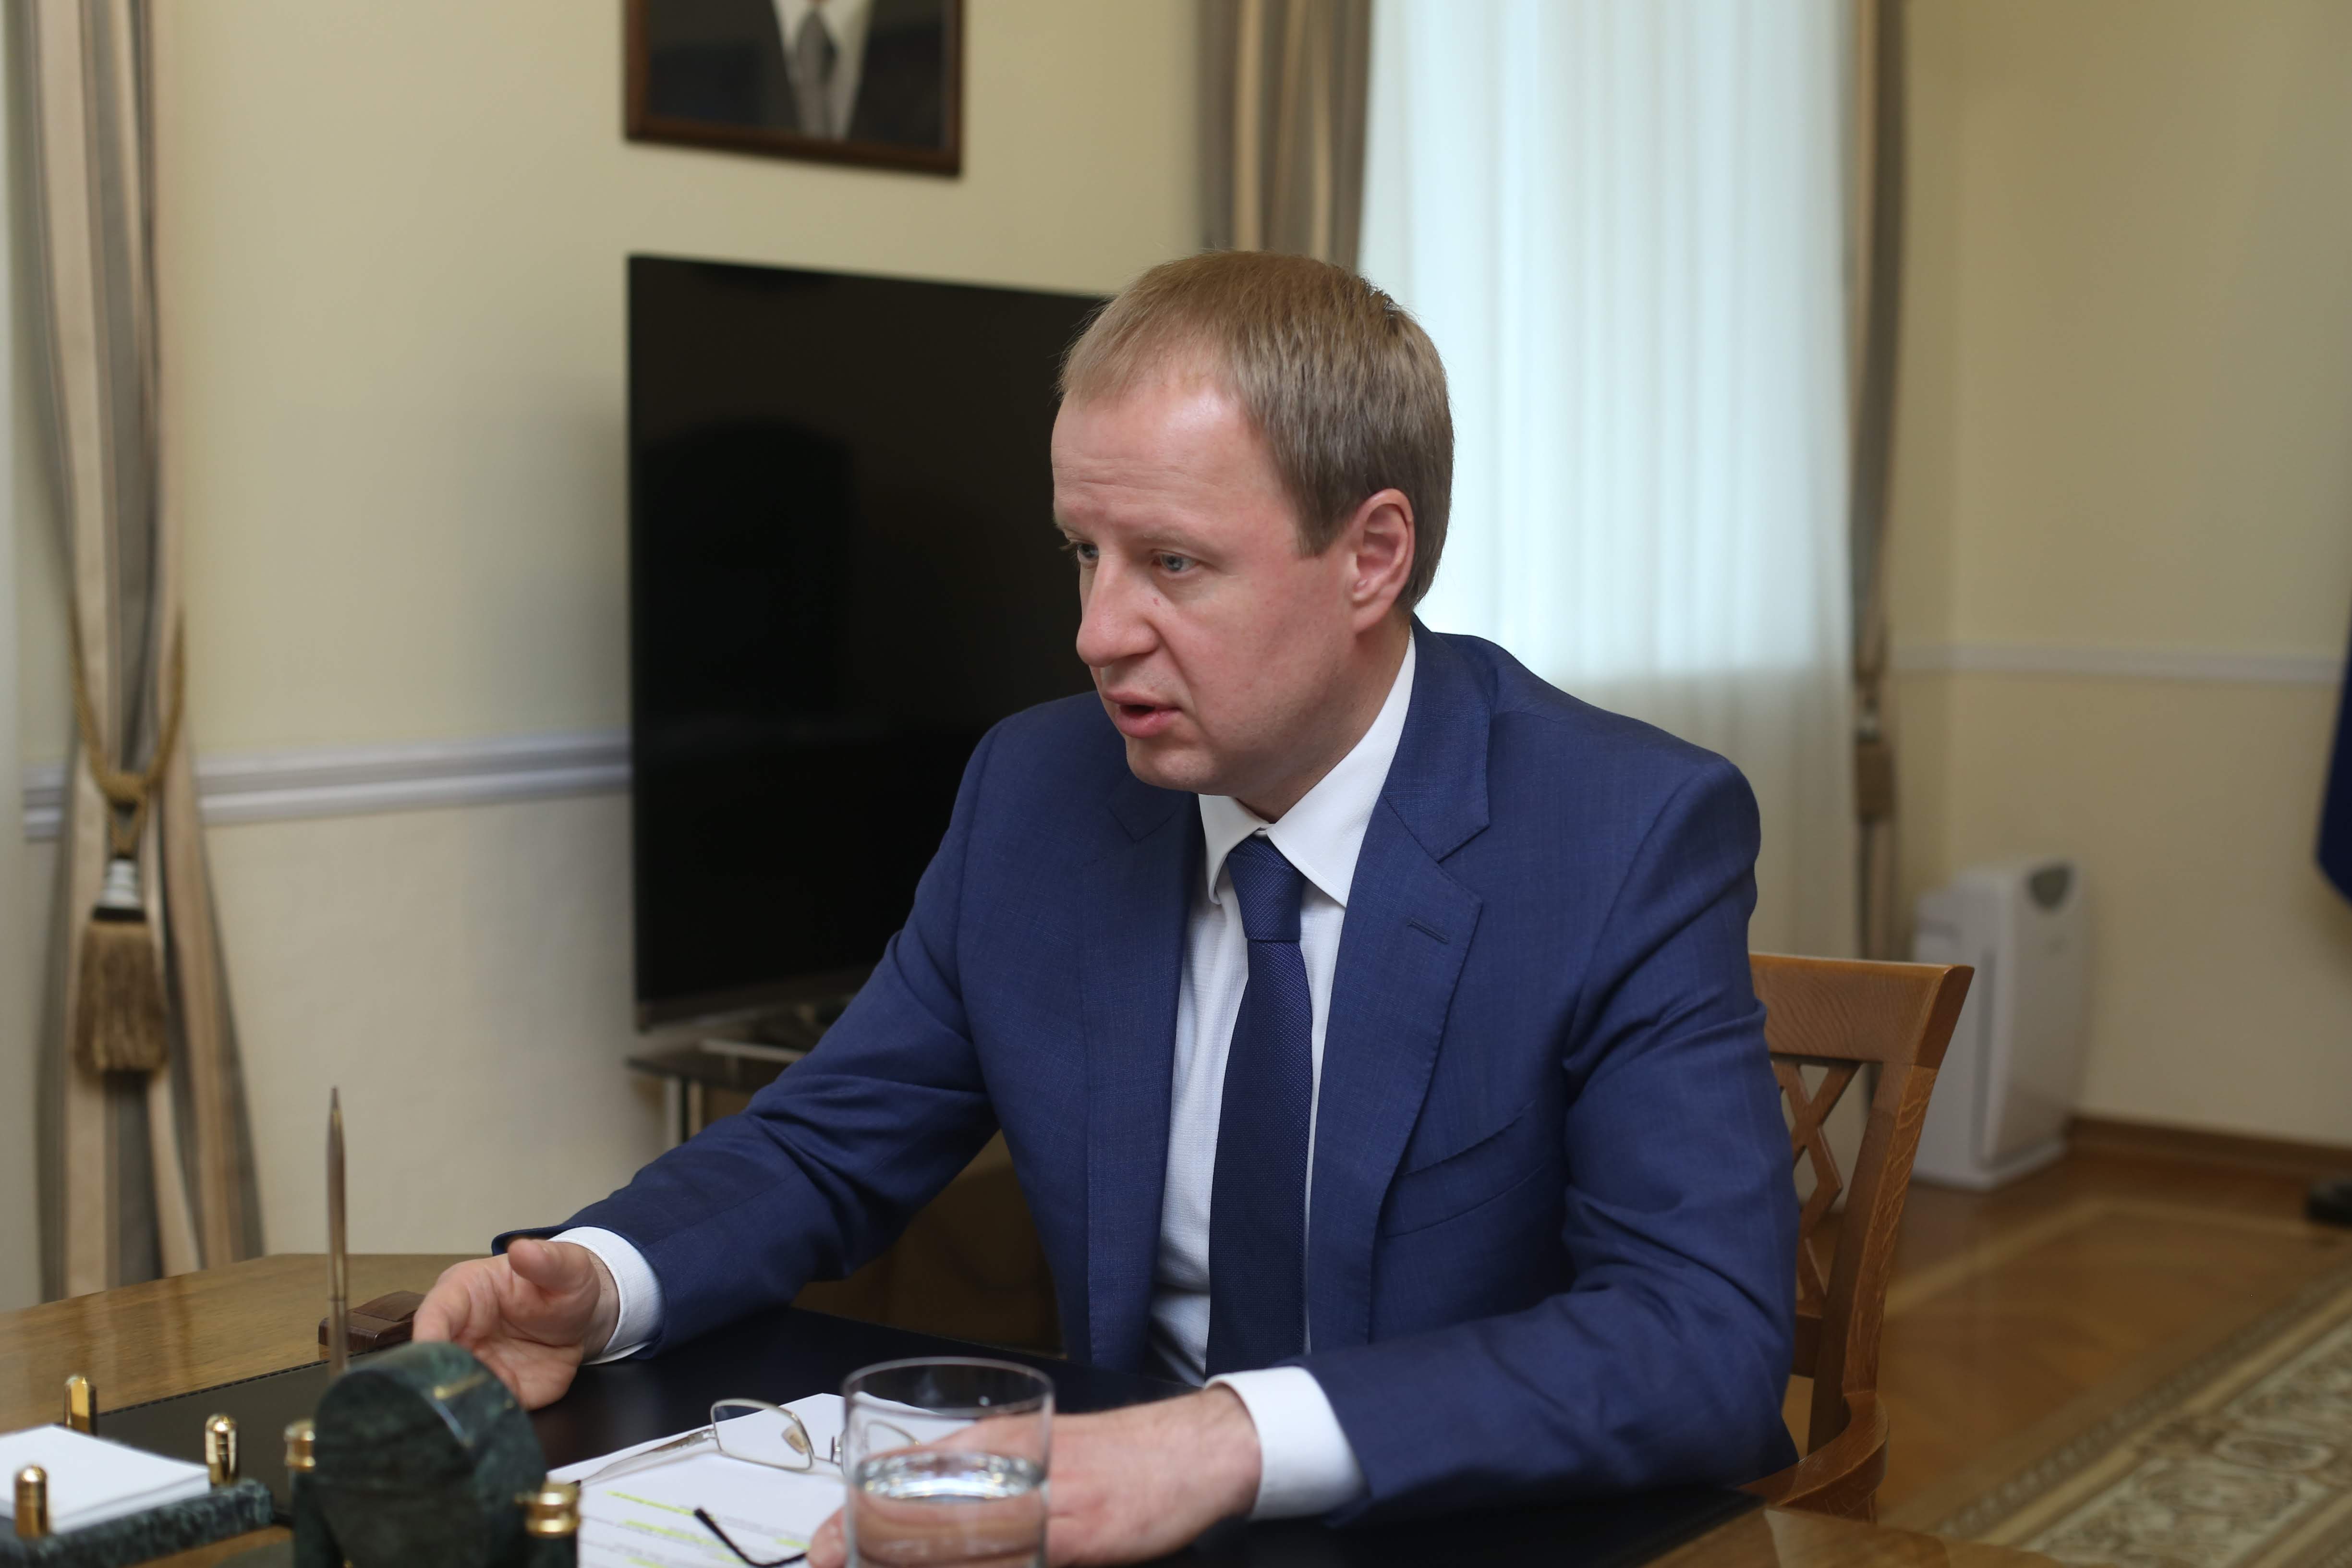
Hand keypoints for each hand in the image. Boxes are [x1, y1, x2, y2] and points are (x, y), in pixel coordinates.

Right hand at [412, 1238, 619, 1409]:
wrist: (583, 1317)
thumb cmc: (564, 1284)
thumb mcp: (567, 1266)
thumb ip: (547, 1260)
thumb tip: (523, 1249)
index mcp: (465, 1293)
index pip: (435, 1313)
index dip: (428, 1333)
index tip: (428, 1350)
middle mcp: (461, 1334)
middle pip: (433, 1361)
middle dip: (436, 1379)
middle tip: (448, 1394)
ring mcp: (476, 1366)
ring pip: (453, 1392)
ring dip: (458, 1406)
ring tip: (470, 1414)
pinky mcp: (497, 1392)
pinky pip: (482, 1413)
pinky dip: (483, 1421)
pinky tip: (488, 1427)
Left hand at [806, 1386, 1261, 1567]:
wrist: (1194, 1449)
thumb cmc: (1116, 1455)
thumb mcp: (1040, 1449)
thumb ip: (989, 1471)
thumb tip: (926, 1513)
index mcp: (996, 1442)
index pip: (905, 1478)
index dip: (854, 1520)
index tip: (822, 1548)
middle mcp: (1010, 1467)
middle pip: (920, 1519)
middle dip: (868, 1553)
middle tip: (832, 1566)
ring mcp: (1044, 1504)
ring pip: (959, 1548)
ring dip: (912, 1561)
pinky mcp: (1079, 1534)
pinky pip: (1018, 1559)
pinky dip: (986, 1566)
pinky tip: (971, 1567)